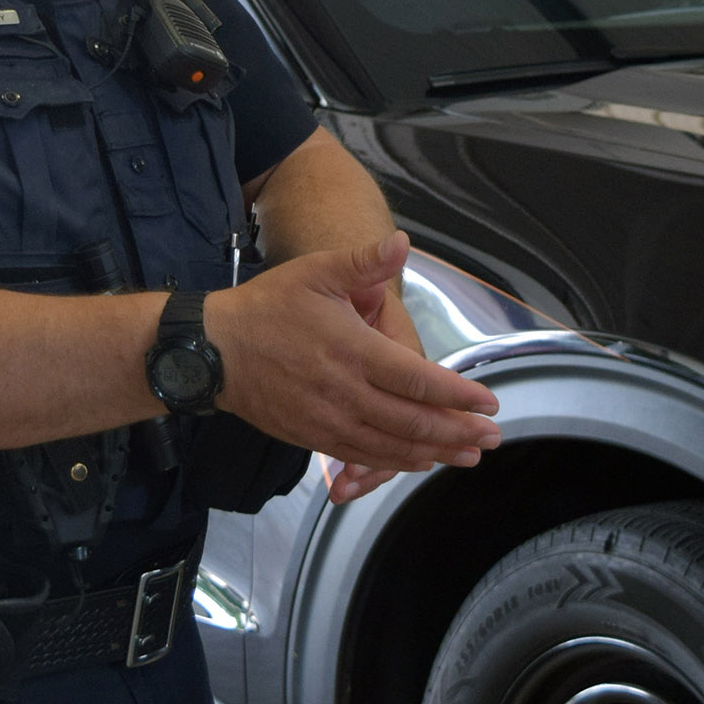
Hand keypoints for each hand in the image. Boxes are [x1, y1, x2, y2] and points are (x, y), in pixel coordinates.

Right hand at [209, 231, 498, 478]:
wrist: (211, 351)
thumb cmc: (267, 307)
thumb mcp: (315, 272)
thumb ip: (363, 262)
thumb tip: (402, 242)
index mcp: (353, 351)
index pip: (418, 381)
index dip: (458, 395)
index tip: (488, 403)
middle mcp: (344, 393)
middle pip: (412, 421)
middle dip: (457, 431)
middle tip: (492, 437)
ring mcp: (327, 420)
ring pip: (390, 446)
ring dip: (434, 453)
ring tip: (468, 456)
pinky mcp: (311, 437)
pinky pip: (361, 456)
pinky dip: (395, 461)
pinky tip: (418, 460)